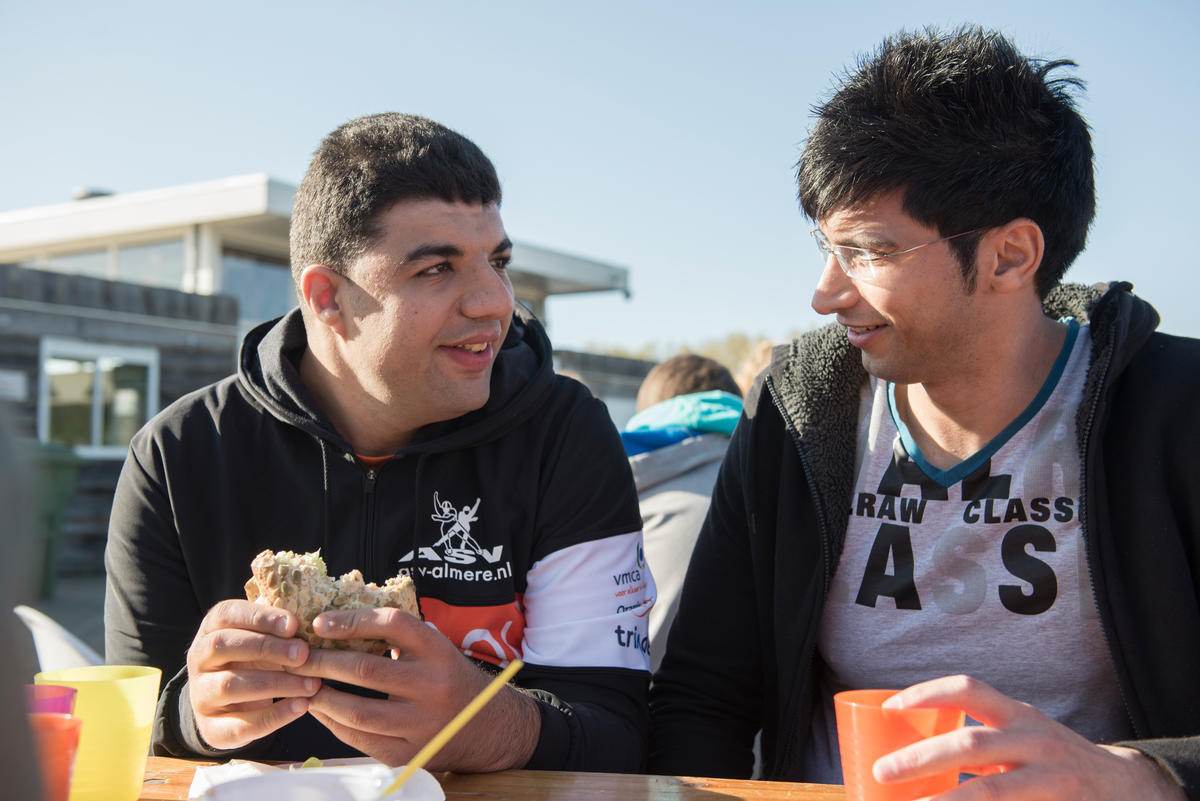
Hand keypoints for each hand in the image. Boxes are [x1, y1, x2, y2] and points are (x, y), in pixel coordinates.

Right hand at [186, 599, 319, 748]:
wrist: (233, 708)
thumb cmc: (256, 661)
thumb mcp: (264, 640)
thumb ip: (281, 630)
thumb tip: (317, 623)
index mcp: (210, 629)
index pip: (226, 614)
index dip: (260, 618)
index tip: (293, 624)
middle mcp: (198, 660)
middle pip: (222, 646)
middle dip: (266, 648)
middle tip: (303, 653)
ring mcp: (200, 696)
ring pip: (229, 685)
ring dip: (275, 683)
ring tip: (312, 683)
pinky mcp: (211, 729)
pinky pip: (240, 725)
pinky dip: (274, 716)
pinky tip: (301, 706)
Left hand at [287, 606, 540, 770]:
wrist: (488, 726)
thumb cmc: (448, 678)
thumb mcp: (435, 649)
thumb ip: (398, 637)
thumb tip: (337, 621)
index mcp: (438, 651)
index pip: (392, 625)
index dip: (352, 621)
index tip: (319, 623)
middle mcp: (433, 685)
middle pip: (366, 670)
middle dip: (323, 662)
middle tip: (297, 656)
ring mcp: (422, 723)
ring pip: (359, 712)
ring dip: (323, 698)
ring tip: (304, 686)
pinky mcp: (410, 753)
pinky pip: (362, 740)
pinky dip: (335, 724)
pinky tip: (321, 711)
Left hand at [873, 675, 1183, 799]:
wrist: (1128, 787)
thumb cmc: (1054, 759)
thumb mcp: (1023, 736)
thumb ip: (982, 740)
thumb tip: (911, 755)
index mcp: (1019, 715)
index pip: (968, 690)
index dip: (926, 693)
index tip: (889, 706)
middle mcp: (1035, 742)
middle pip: (970, 745)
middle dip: (921, 758)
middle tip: (883, 771)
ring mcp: (1051, 778)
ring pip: (991, 791)